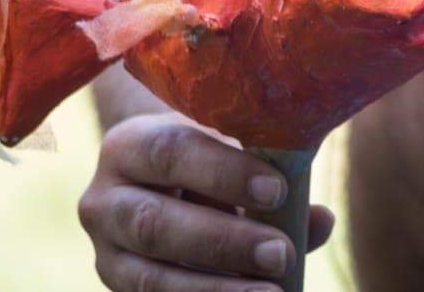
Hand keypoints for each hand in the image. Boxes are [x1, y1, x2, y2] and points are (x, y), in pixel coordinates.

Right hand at [78, 113, 335, 290]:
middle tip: (281, 253)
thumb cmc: (210, 159)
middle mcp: (103, 200)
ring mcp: (104, 253)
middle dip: (223, 241)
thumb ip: (275, 179)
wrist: (159, 181)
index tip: (278, 190)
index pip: (170, 153)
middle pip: (155, 224)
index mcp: (130, 145)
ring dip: (215, 289)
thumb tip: (320, 221)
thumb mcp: (234, 153)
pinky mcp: (117, 288)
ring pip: (150, 278)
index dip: (223, 173)